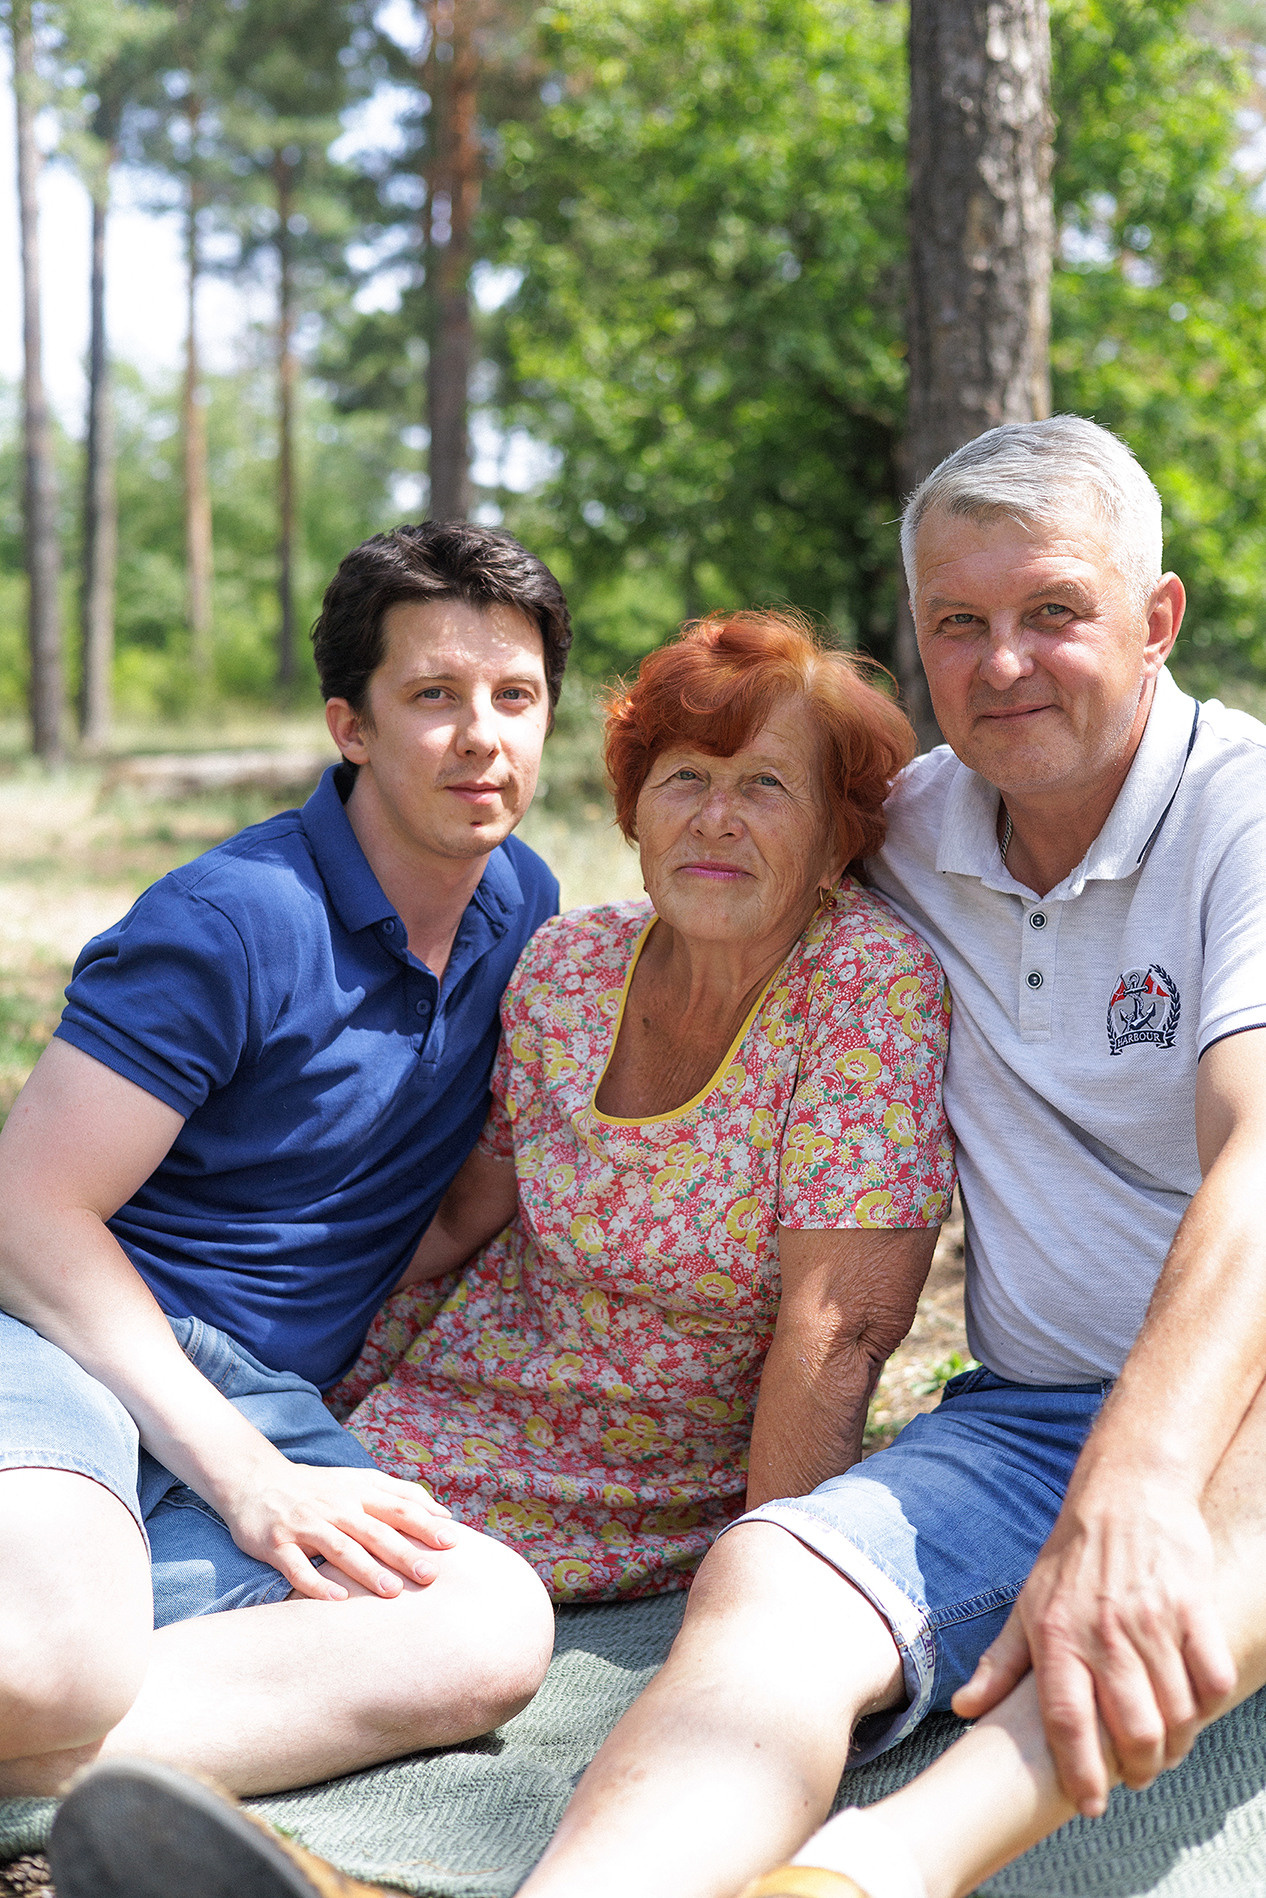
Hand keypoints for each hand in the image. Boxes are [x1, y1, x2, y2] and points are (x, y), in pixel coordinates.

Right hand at [218, 1458, 459, 1600]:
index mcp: (358, 1492)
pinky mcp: (277, 1543)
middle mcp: (335, 1506)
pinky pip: (297, 1567)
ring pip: (340, 1548)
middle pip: (374, 1530)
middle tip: (430, 1575)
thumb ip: (400, 1494)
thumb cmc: (319, 1488)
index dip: (425, 1523)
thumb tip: (445, 1514)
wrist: (256, 1480)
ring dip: (366, 1570)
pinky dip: (316, 1584)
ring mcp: (306, 1524)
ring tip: (392, 1592)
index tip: (452, 1543)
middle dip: (403, 1552)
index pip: (398, 1506)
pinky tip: (336, 1600)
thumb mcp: (359, 1481)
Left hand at [953, 1480, 1235, 1816]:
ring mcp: (1151, 1620)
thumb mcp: (1027, 1606)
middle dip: (1138, 1768)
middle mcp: (1102, 1632)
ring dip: (1175, 1745)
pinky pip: (1210, 1678)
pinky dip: (1206, 1706)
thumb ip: (1000, 1664)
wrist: (1125, 1493)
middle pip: (1133, 1730)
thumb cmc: (1070, 1557)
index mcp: (1056, 1636)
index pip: (1068, 1721)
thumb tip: (964, 1709)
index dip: (1081, 1772)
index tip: (1091, 1805)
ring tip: (1165, 1748)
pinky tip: (1192, 1708)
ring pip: (1176, 1713)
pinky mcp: (1191, 1607)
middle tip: (1136, 1774)